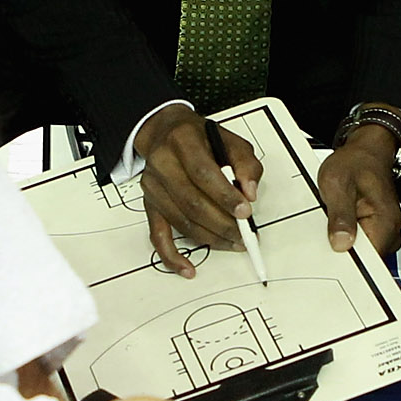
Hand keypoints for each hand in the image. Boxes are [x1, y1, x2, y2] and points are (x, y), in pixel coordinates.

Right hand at [135, 106, 259, 277]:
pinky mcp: (150, 205)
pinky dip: (172, 255)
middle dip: (221, 223)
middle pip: (191, 202)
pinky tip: (187, 268)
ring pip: (180, 221)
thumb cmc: (200, 138)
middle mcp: (162, 163)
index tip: (245, 211)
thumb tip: (250, 194)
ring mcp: (153, 186)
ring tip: (232, 243)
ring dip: (209, 238)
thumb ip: (245, 164)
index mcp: (182, 140)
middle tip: (243, 234)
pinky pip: (158, 235)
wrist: (166, 132)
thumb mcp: (230, 140)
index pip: (202, 173)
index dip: (224, 196)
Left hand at [318, 125, 400, 258]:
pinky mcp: (376, 231)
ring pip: (360, 253)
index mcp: (385, 223)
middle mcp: (389, 232)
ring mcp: (384, 232)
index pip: (368, 263)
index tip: (330, 253)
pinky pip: (360, 244)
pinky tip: (338, 222)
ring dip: (343, 242)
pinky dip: (346, 237)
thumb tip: (341, 243)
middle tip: (328, 228)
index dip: (346, 262)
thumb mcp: (337, 183)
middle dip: (341, 250)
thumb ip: (340, 215)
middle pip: (364, 261)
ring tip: (334, 219)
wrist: (366, 152)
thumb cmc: (355, 163)